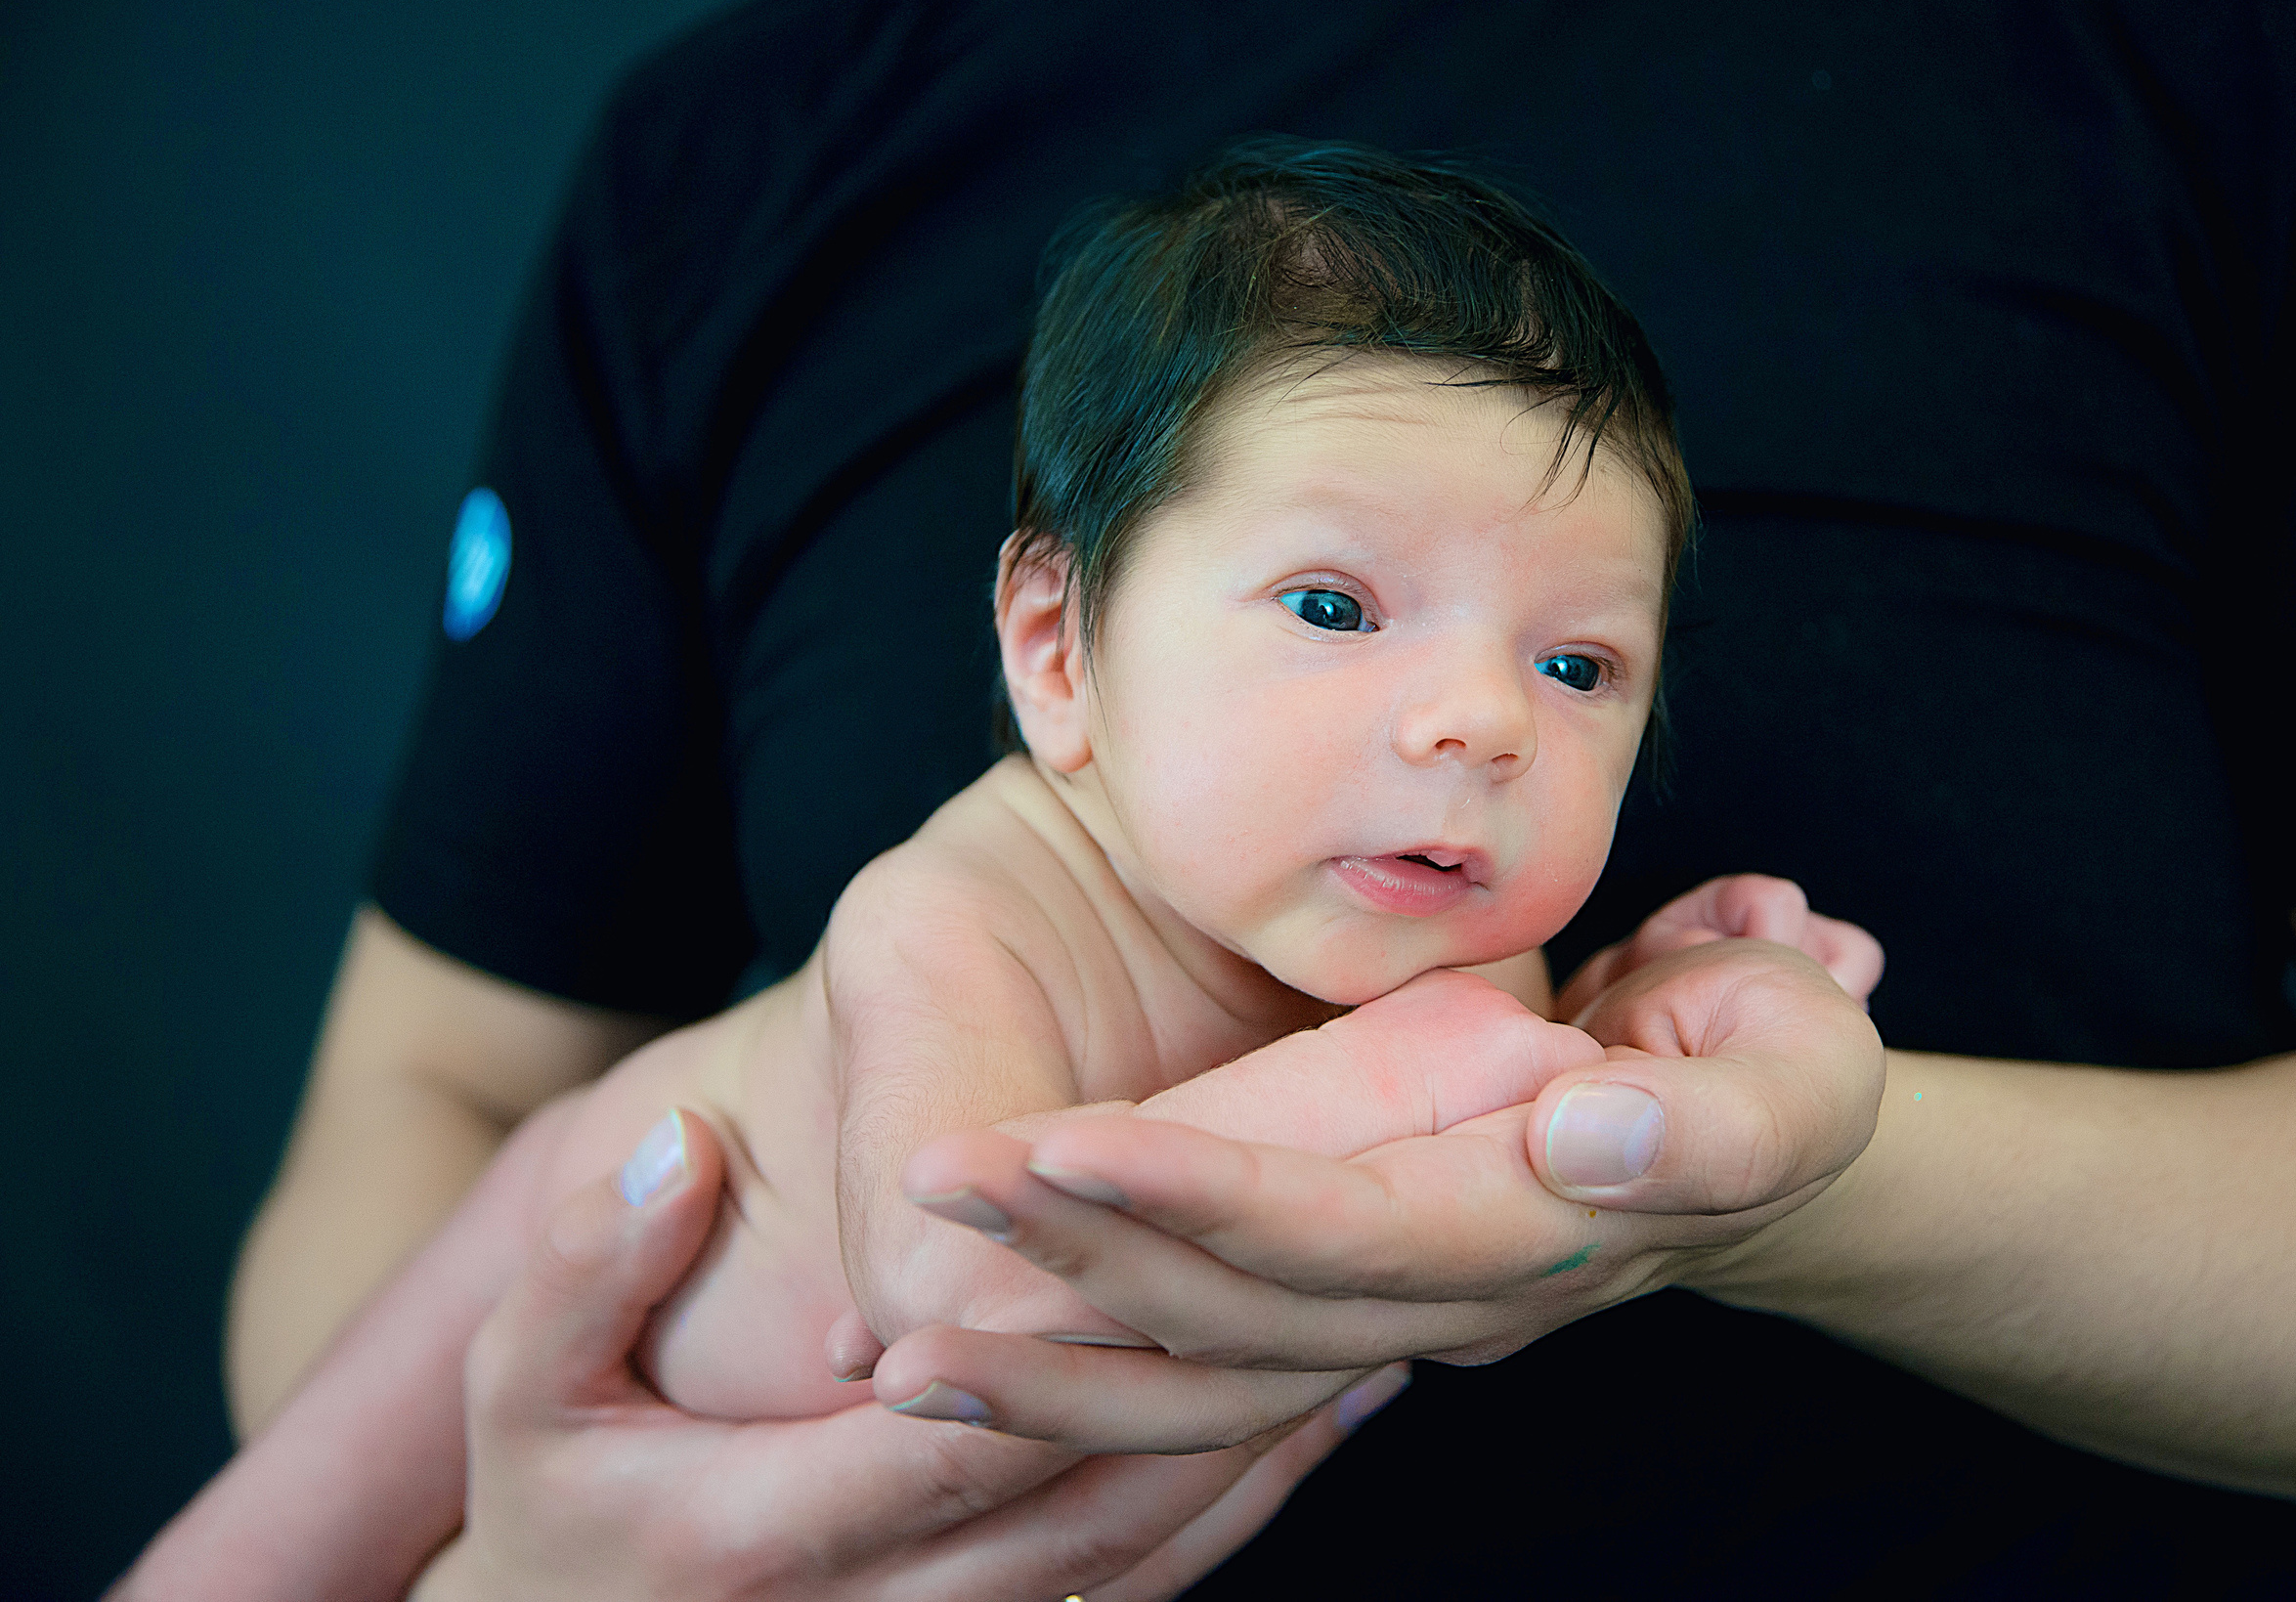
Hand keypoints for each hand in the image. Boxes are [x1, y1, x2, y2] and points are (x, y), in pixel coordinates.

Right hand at [413, 1109, 1395, 1601]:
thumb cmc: (551, 1511)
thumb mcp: (525, 1389)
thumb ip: (588, 1264)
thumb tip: (678, 1145)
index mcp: (767, 1537)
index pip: (956, 1441)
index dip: (1074, 1351)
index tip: (1188, 1254)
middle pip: (1084, 1517)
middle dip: (1217, 1407)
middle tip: (1341, 1289)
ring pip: (1130, 1570)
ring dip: (1248, 1465)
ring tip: (1365, 1348)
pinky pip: (1127, 1601)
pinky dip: (1220, 1519)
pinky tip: (1300, 1432)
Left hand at [873, 881, 1882, 1452]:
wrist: (1747, 1128)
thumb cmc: (1773, 1068)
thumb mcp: (1798, 1067)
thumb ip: (1717, 1116)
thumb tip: (1593, 1128)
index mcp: (1528, 1234)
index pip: (1343, 1234)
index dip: (1200, 1202)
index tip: (1052, 1149)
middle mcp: (1439, 1301)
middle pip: (1239, 1325)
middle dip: (1073, 1279)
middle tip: (920, 1202)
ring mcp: (1388, 1318)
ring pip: (1203, 1382)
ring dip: (1049, 1378)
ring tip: (892, 1360)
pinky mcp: (1345, 1302)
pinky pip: (1204, 1374)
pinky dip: (1086, 1380)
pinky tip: (974, 1363)